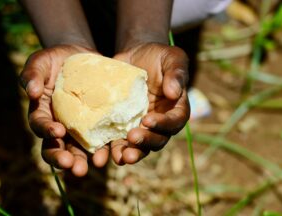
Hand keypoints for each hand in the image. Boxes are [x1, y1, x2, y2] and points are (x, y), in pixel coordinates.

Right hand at [20, 45, 108, 175]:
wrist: (80, 57)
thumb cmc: (55, 59)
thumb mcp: (41, 61)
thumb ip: (32, 74)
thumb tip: (30, 91)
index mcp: (42, 113)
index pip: (40, 125)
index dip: (47, 131)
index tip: (57, 132)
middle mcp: (57, 126)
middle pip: (56, 148)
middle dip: (64, 159)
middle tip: (74, 167)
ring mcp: (77, 128)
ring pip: (78, 150)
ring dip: (84, 160)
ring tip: (96, 166)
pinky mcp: (96, 125)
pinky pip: (100, 140)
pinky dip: (106, 148)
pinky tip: (114, 153)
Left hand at [111, 43, 189, 164]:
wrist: (134, 56)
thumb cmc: (157, 56)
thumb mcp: (171, 57)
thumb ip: (177, 73)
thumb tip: (174, 93)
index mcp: (175, 108)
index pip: (175, 121)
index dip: (163, 124)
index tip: (148, 120)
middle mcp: (160, 122)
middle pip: (158, 139)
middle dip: (146, 143)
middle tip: (133, 139)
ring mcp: (141, 126)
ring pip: (140, 146)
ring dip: (132, 153)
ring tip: (122, 157)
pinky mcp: (123, 126)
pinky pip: (120, 141)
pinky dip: (114, 148)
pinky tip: (105, 153)